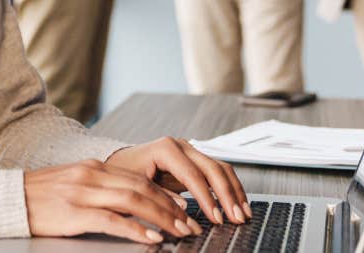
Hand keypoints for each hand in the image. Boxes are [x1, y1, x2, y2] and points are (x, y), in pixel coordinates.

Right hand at [24, 159, 201, 243]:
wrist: (8, 200)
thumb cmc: (39, 197)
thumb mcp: (72, 184)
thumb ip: (98, 188)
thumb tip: (128, 202)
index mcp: (93, 168)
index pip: (138, 178)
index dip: (164, 193)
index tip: (183, 207)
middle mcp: (91, 175)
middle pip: (142, 188)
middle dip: (170, 207)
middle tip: (190, 224)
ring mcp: (83, 193)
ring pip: (133, 201)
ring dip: (161, 218)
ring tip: (179, 232)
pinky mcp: (74, 213)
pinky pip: (112, 220)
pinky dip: (136, 229)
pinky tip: (151, 238)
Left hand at [106, 137, 250, 226]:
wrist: (120, 162)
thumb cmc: (124, 173)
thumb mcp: (136, 186)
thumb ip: (160, 197)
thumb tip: (184, 211)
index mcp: (166, 149)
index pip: (193, 175)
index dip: (207, 198)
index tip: (216, 217)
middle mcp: (182, 146)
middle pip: (213, 169)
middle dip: (227, 195)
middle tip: (236, 217)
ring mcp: (190, 152)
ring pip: (221, 168)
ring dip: (234, 191)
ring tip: (242, 213)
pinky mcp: (195, 161)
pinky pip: (218, 172)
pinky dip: (229, 188)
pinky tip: (237, 204)